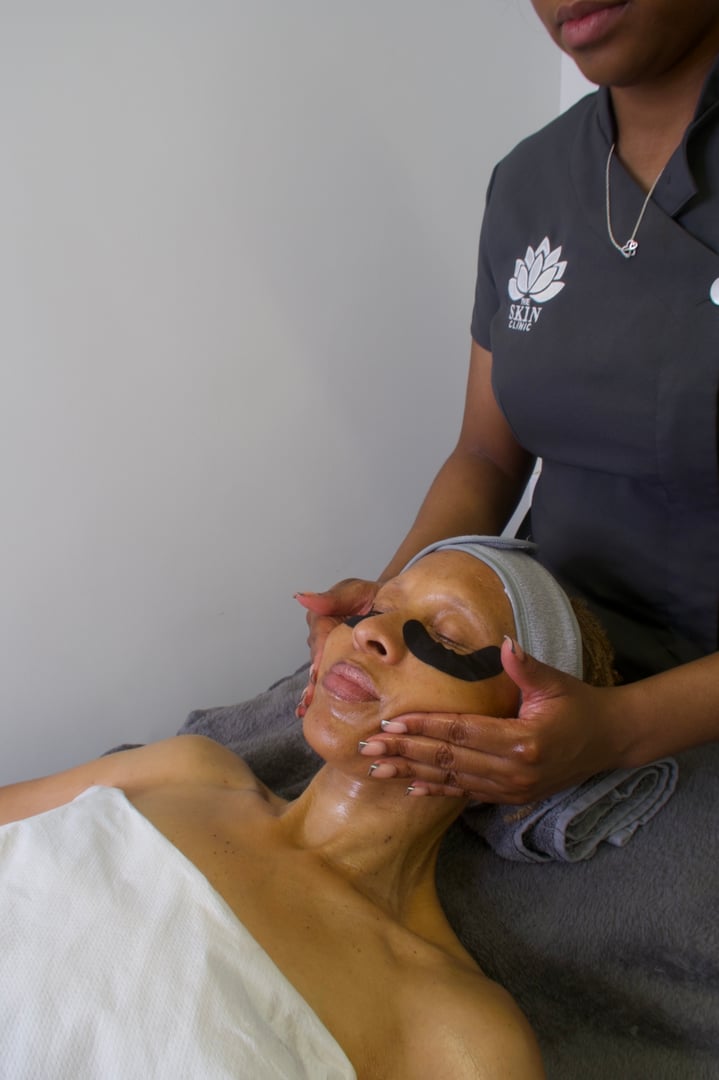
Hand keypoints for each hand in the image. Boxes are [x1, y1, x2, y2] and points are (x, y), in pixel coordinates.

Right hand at [294, 577, 379, 715]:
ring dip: (316, 691)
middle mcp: (322, 639)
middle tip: (313, 699)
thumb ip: (331, 597)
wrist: (396, 608)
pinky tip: (308, 711)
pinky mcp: (341, 668)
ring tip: (310, 708)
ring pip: (321, 675)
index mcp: (322, 620)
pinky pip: (328, 682)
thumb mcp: (354, 592)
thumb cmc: (372, 597)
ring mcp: (331, 655)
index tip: (318, 672)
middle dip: (316, 681)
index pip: (319, 641)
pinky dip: (318, 697)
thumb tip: (301, 597)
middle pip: (318, 662)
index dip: (319, 658)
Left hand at [358, 637, 626, 802]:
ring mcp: (512, 788)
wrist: (608, 740)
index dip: (425, 728)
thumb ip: (526, 667)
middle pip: (449, 759)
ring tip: (377, 767)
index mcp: (523, 741)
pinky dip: (437, 790)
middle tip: (368, 746)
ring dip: (412, 773)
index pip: (462, 733)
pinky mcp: (511, 797)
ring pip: (452, 780)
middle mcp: (514, 771)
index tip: (391, 722)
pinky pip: (467, 794)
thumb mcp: (556, 682)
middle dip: (405, 753)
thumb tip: (505, 644)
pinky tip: (411, 787)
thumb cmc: (579, 705)